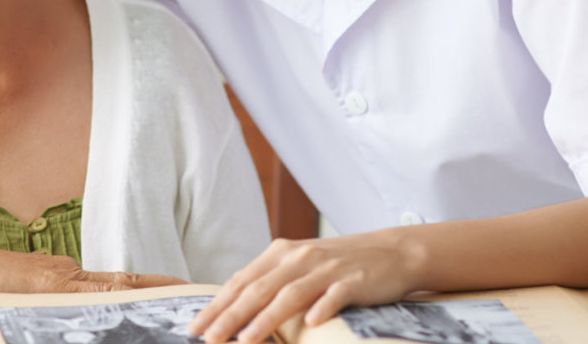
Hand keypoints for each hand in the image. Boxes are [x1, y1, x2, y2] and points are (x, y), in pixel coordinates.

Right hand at [0, 242, 184, 294]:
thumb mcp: (19, 297)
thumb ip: (46, 304)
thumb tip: (62, 318)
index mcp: (65, 276)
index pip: (119, 284)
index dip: (151, 288)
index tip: (179, 292)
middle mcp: (71, 273)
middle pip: (127, 283)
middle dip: (164, 290)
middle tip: (199, 294)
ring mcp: (64, 279)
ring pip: (120, 288)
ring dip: (154, 293)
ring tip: (187, 300)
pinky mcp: (54, 287)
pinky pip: (96, 295)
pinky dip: (123, 299)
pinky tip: (145, 305)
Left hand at [189, 234, 420, 342]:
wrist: (391, 253)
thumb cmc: (337, 264)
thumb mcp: (299, 264)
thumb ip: (269, 279)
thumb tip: (233, 302)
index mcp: (280, 253)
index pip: (241, 281)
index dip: (217, 305)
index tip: (196, 327)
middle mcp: (299, 257)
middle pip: (258, 289)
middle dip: (231, 316)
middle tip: (210, 338)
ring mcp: (327, 268)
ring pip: (290, 294)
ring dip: (266, 318)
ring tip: (246, 339)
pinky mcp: (354, 281)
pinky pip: (335, 296)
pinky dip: (322, 308)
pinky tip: (310, 324)